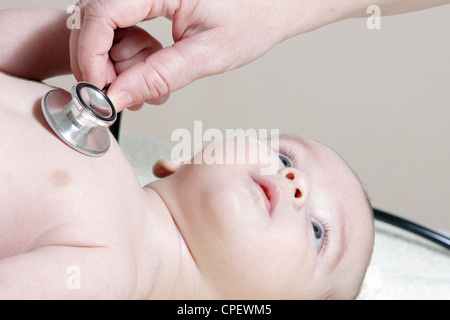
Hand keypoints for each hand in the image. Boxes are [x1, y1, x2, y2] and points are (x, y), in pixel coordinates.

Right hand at [70, 0, 288, 110]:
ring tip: (141, 78)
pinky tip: (143, 62)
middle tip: (119, 93)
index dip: (90, 55)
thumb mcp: (208, 54)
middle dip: (98, 61)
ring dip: (110, 57)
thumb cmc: (252, 20)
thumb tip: (119, 96)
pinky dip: (122, 49)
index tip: (99, 90)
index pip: (101, 14)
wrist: (270, 6)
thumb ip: (160, 76)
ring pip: (100, 22)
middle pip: (92, 18)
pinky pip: (117, 22)